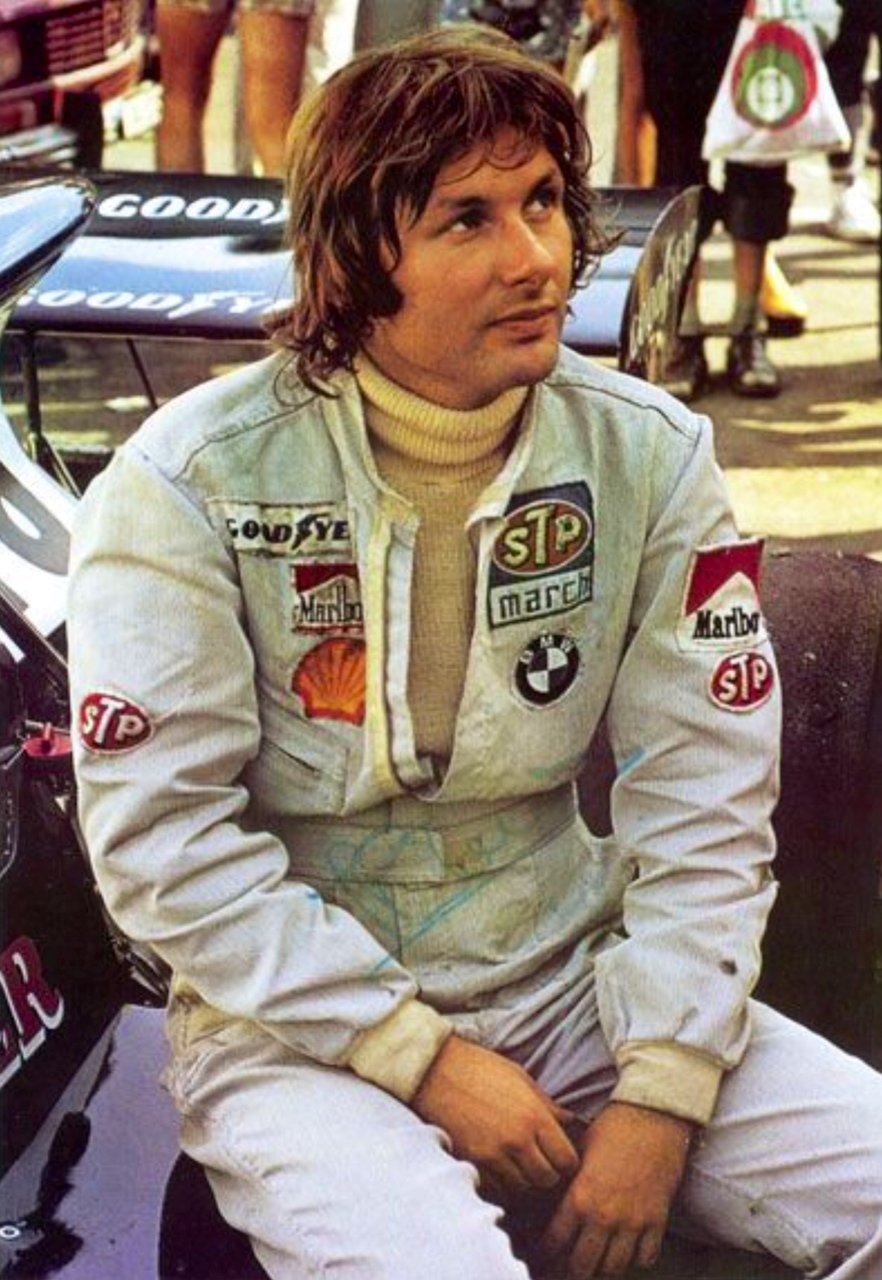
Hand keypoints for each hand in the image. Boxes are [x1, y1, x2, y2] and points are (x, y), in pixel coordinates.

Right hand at [412, 1035, 578, 1198]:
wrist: (434, 1071)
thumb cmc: (479, 1068)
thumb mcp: (520, 1078)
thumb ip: (547, 1105)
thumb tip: (570, 1122)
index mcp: (534, 1116)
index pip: (566, 1160)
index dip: (566, 1162)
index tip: (558, 1157)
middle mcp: (517, 1141)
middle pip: (547, 1180)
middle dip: (547, 1174)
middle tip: (539, 1162)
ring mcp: (493, 1155)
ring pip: (522, 1189)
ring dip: (524, 1181)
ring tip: (518, 1164)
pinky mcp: (472, 1163)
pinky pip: (497, 1189)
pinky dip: (501, 1183)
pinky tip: (498, 1167)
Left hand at [541, 1101, 693, 1275]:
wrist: (653, 1116)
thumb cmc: (612, 1128)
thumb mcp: (579, 1152)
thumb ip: (568, 1183)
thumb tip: (551, 1201)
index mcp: (579, 1197)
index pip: (554, 1242)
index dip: (544, 1254)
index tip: (542, 1256)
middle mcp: (603, 1216)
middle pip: (582, 1266)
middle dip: (570, 1272)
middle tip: (566, 1270)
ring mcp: (632, 1222)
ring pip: (613, 1268)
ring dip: (602, 1270)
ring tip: (596, 1267)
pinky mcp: (656, 1221)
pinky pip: (645, 1258)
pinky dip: (635, 1260)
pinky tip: (628, 1252)